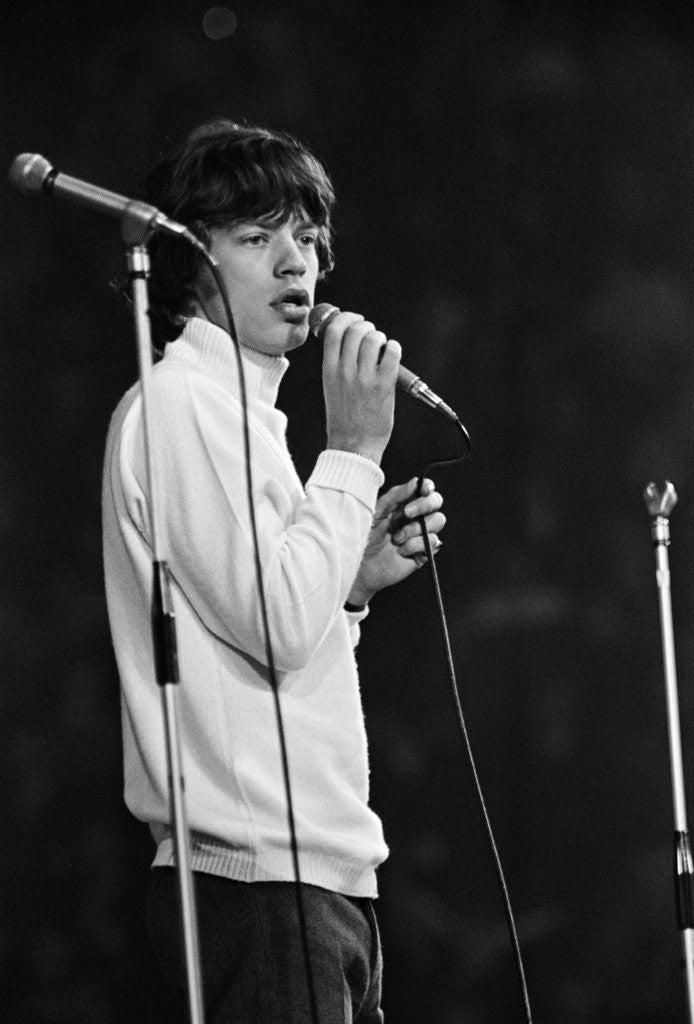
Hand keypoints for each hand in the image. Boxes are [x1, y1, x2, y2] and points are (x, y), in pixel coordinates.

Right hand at [322, 311, 400, 465]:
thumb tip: (350, 342)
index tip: (354, 320)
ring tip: (383, 346)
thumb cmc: (344, 420)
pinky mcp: (383, 386)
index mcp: (329, 370)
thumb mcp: (331, 388)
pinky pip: (392, 354)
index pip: (334, 331)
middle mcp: (345, 371)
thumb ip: (338, 365)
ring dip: (381, 337)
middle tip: (372, 335)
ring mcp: (365, 378)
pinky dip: (394, 348)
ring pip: (374, 339)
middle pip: (355, 330)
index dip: (346, 318)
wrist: (353, 446)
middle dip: (366, 327)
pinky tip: (393, 353)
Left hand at [346, 477, 445, 605]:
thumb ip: (396, 495)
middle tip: (407, 513)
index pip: (424, 490)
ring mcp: (421, 534)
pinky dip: (416, 546)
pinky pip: (434, 542)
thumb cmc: (364, 538)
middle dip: (424, 505)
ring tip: (397, 538)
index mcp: (403, 504)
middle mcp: (414, 517)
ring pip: (437, 521)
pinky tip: (402, 551)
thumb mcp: (376, 512)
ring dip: (416, 529)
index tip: (423, 489)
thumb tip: (415, 482)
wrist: (361, 567)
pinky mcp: (424, 551)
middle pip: (436, 502)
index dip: (428, 487)